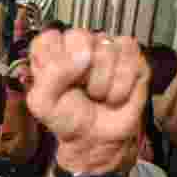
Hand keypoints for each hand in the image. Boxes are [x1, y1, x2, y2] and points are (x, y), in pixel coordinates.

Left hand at [27, 30, 148, 174]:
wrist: (96, 140)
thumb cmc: (68, 118)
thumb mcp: (43, 103)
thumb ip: (51, 74)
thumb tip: (84, 54)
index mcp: (53, 49)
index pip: (49, 37)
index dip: (53, 63)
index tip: (57, 85)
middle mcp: (81, 42)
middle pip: (79, 37)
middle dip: (80, 72)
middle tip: (81, 89)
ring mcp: (108, 46)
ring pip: (106, 50)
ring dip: (101, 85)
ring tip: (97, 95)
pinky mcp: (132, 56)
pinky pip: (129, 61)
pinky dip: (120, 87)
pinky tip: (115, 96)